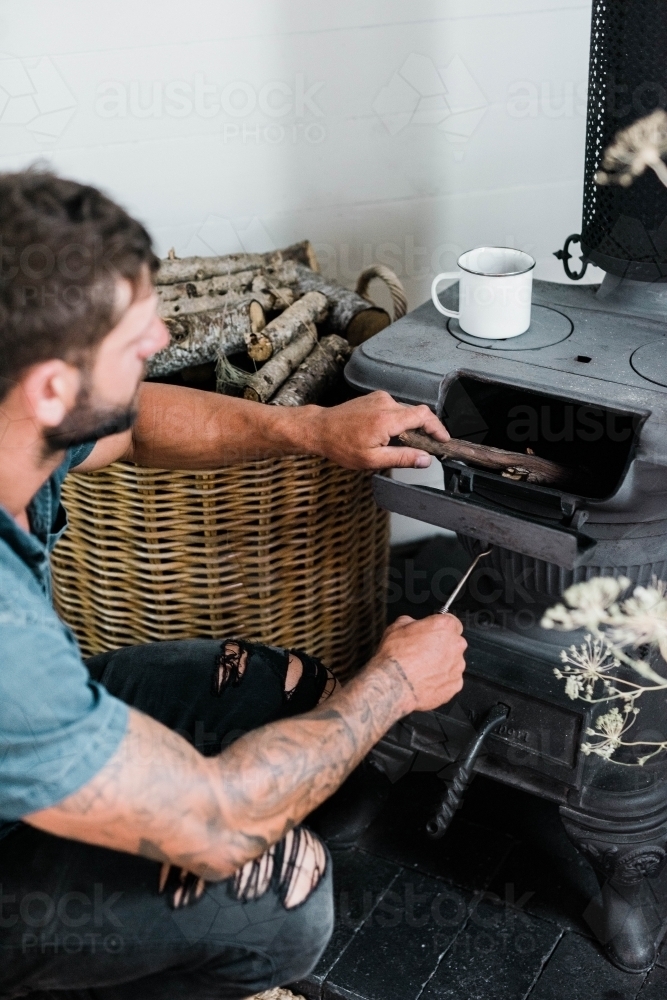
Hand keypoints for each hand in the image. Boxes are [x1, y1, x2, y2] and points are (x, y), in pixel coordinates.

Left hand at [311, 390, 449, 469]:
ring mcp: (380, 398)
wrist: (320, 429)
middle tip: (426, 448)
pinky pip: (396, 408)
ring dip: (410, 426)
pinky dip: (399, 421)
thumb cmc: (341, 445)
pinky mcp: (375, 398)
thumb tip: (425, 460)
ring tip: (402, 444)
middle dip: (425, 430)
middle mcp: (385, 403)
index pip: (423, 416)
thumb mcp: (372, 460)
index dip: (438, 428)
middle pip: (417, 413)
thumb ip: (402, 458)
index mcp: (386, 419)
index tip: (443, 439)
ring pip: (406, 411)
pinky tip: (389, 434)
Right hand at [369, 614, 466, 714]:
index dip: (439, 628)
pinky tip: (425, 680)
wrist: (394, 685)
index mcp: (445, 626)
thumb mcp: (396, 627)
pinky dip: (441, 681)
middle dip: (441, 647)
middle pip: (454, 643)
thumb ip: (411, 622)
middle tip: (423, 652)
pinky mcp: (455, 685)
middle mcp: (456, 645)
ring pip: (453, 663)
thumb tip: (411, 624)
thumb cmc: (396, 657)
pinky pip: (451, 680)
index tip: (431, 633)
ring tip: (422, 669)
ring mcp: (457, 666)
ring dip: (442, 664)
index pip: (451, 622)